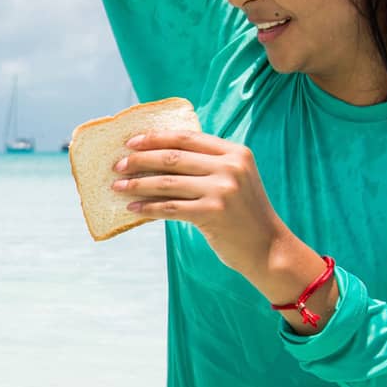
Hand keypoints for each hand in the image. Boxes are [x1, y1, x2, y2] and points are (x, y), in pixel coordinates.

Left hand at [111, 131, 293, 285]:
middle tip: (117, 165)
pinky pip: (170, 208)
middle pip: (173, 157)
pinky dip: (148, 208)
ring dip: (137, 184)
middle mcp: (230, 167)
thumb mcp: (234, 179)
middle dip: (140, 160)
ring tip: (117, 186)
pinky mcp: (213, 213)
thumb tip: (156, 156)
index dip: (156, 138)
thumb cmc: (244, 215)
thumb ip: (206, 164)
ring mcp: (222, 190)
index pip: (187, 138)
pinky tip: (132, 209)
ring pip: (167, 182)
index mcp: (235, 152)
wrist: (269, 248)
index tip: (131, 142)